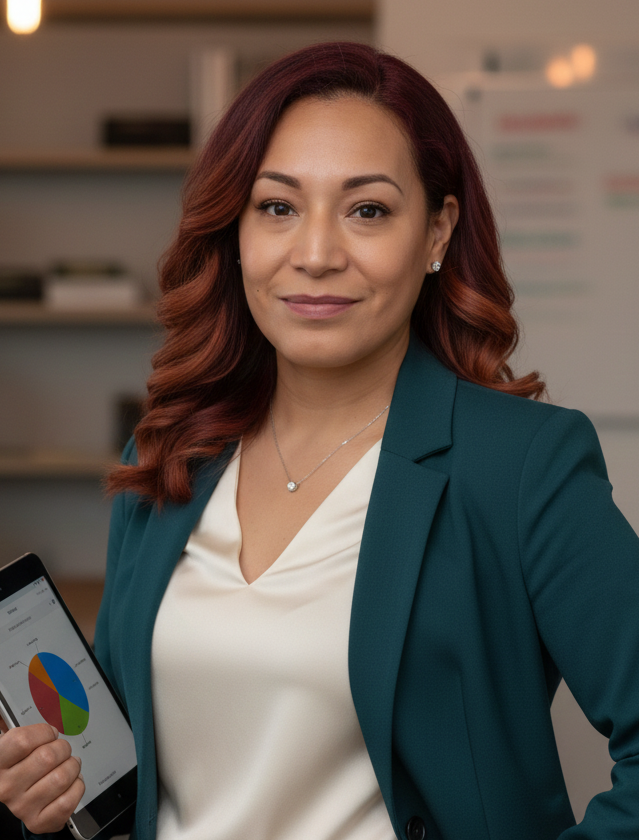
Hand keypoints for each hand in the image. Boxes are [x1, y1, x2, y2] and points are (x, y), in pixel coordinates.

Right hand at [0, 716, 84, 833]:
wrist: (17, 795)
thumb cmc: (20, 764)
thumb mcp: (13, 744)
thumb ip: (26, 730)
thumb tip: (45, 711)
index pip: (23, 740)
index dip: (44, 732)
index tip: (50, 734)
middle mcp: (7, 786)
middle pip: (48, 757)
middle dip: (63, 748)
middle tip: (62, 750)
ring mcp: (22, 806)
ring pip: (61, 778)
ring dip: (73, 766)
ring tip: (68, 765)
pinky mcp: (37, 821)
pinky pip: (67, 801)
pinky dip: (77, 787)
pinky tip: (71, 782)